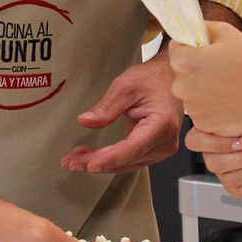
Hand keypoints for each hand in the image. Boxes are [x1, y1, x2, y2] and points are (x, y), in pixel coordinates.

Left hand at [61, 52, 182, 173]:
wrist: (169, 77)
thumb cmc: (154, 78)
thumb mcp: (126, 86)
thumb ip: (106, 107)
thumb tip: (86, 121)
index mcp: (162, 124)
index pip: (132, 148)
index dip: (108, 158)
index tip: (89, 163)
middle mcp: (165, 141)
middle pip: (127, 160)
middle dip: (97, 162)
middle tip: (72, 161)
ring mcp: (162, 147)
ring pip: (127, 164)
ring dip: (102, 163)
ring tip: (77, 159)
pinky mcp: (155, 149)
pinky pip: (131, 159)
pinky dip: (112, 159)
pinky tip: (95, 157)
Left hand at [168, 21, 241, 135]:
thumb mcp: (228, 33)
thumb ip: (204, 28)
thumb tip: (193, 29)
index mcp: (184, 61)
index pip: (175, 48)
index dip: (191, 47)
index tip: (206, 50)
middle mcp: (181, 86)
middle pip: (182, 72)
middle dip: (196, 69)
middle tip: (221, 68)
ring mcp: (191, 108)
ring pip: (192, 92)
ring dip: (203, 88)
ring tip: (228, 85)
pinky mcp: (202, 124)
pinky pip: (201, 110)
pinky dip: (211, 106)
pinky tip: (229, 100)